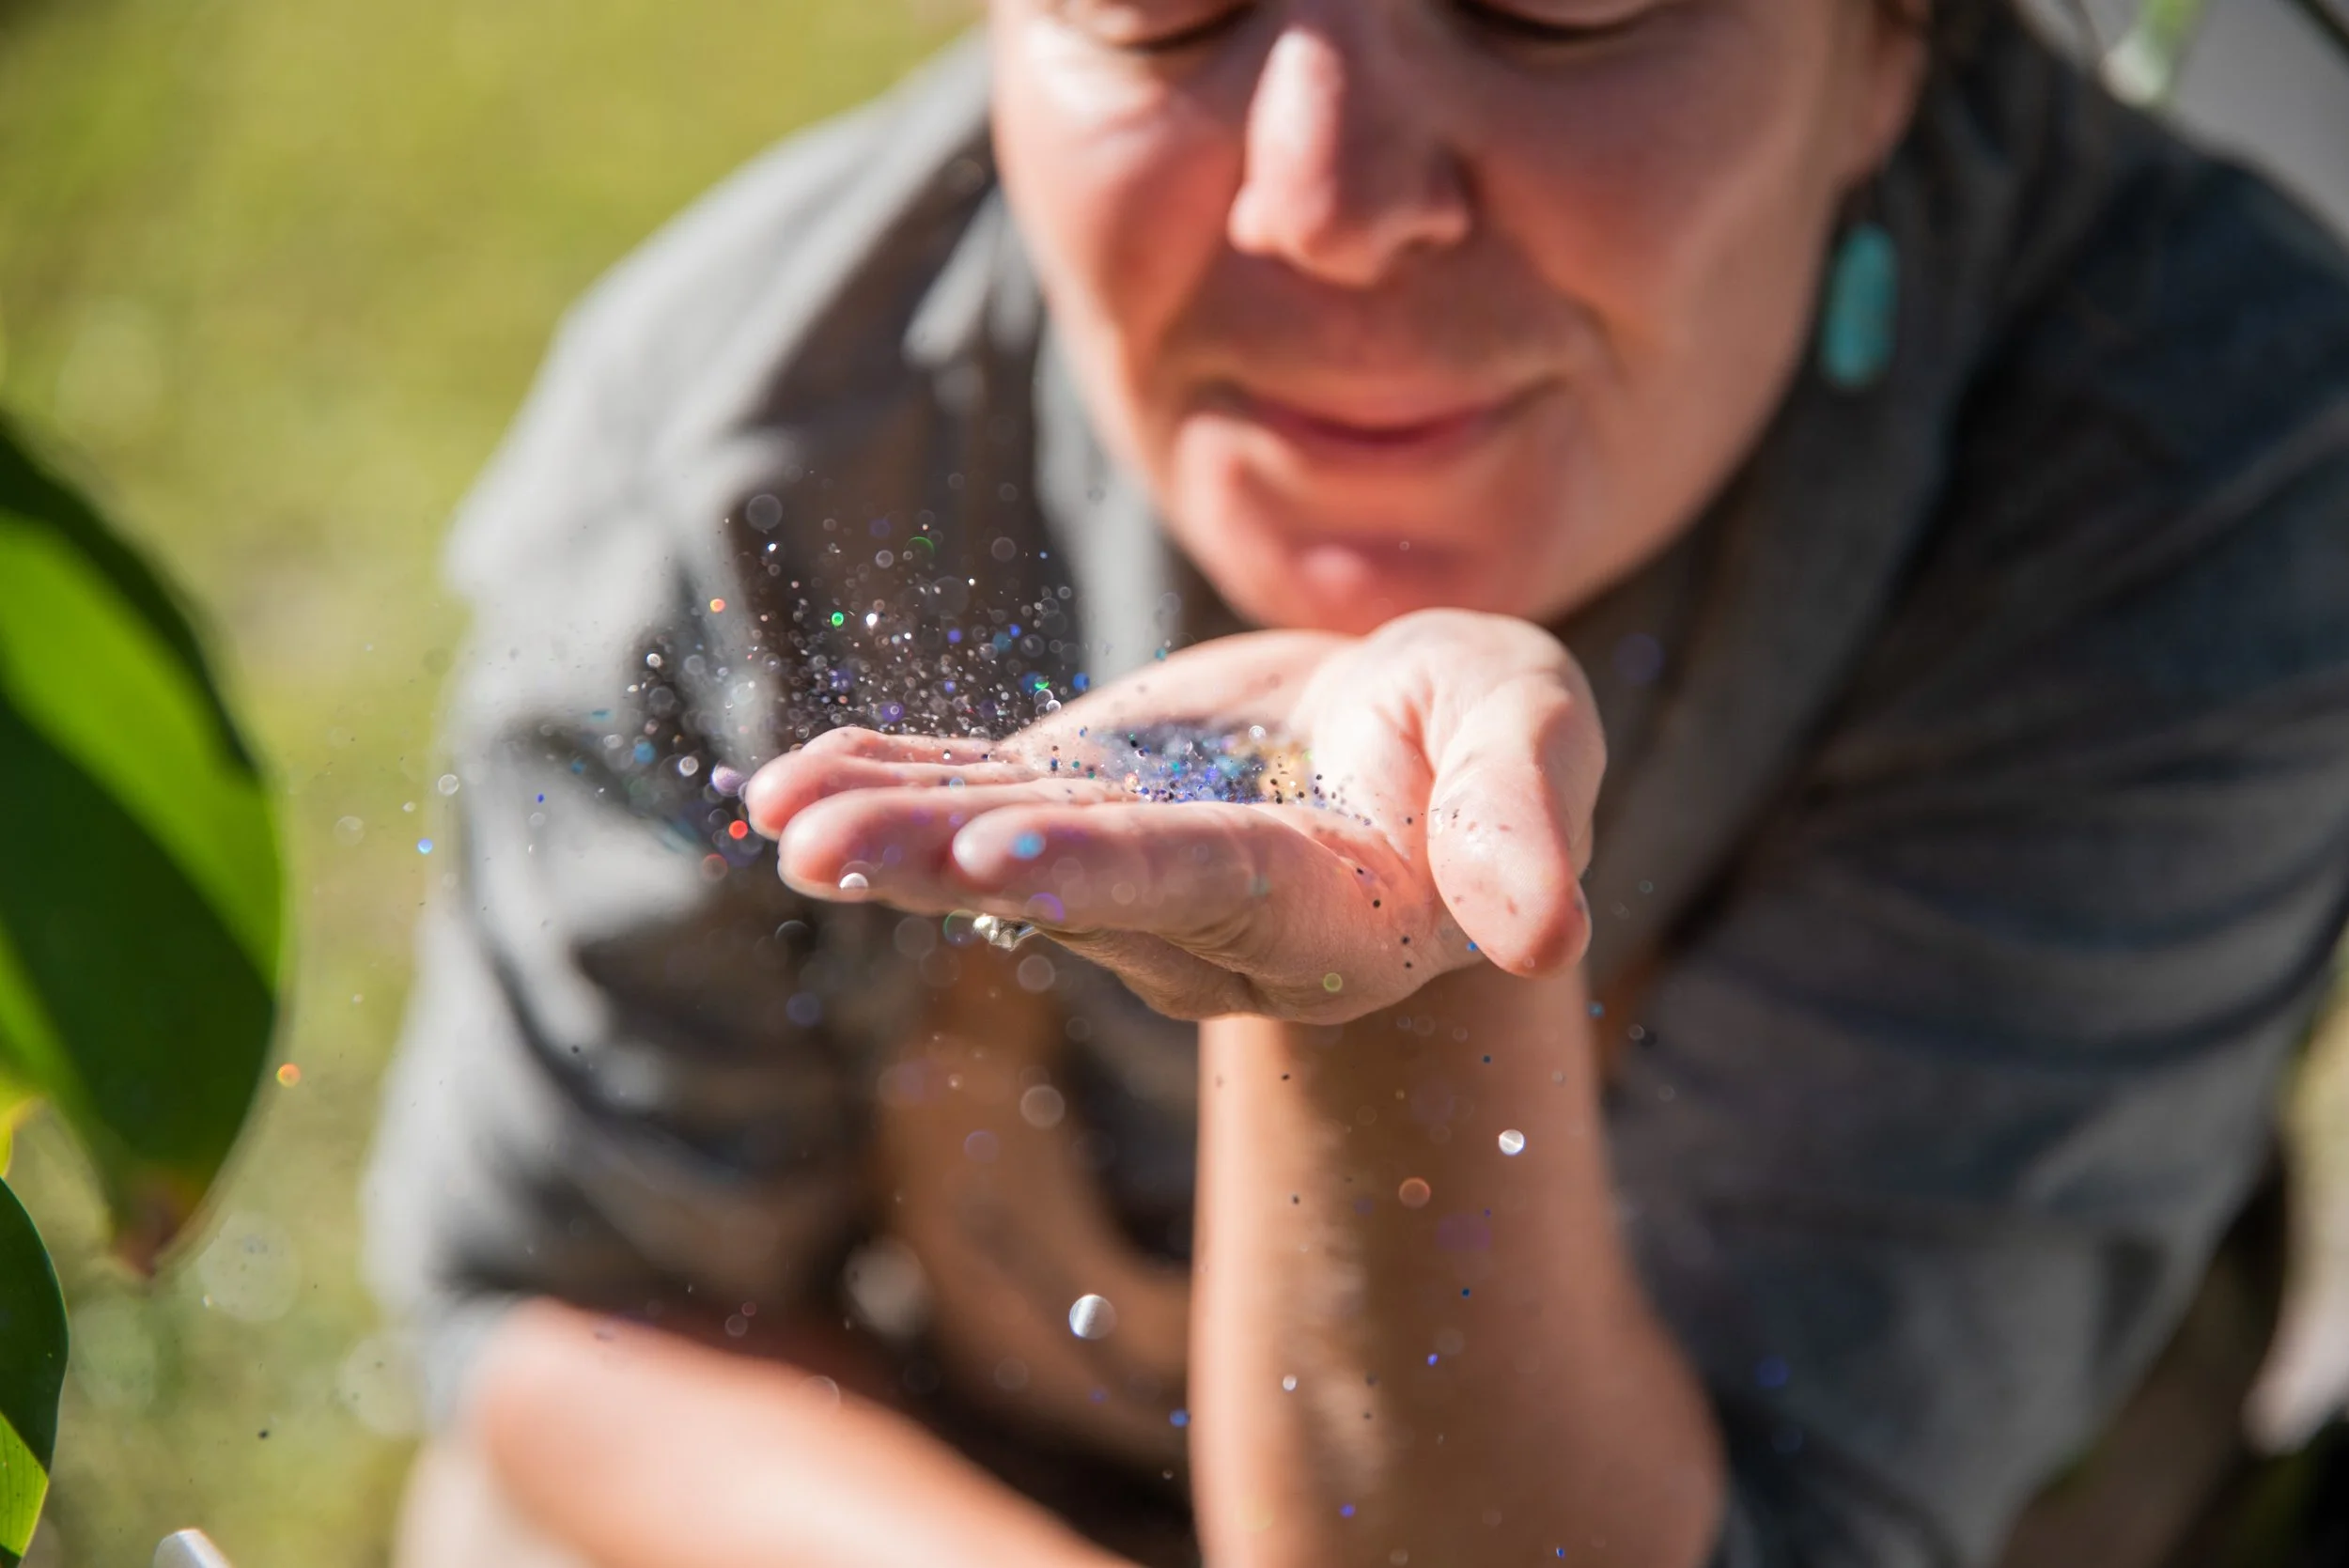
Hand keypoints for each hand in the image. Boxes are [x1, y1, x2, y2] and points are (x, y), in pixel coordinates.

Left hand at [744, 609, 1604, 1020]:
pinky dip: (885, 782)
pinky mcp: (1077, 803)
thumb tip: (1550, 937)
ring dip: (888, 830)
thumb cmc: (1484, 733)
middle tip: (828, 853)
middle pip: (1072, 882)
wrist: (1404, 738)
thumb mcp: (1532, 734)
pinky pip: (972, 797)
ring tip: (779, 816)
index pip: (1210, 885)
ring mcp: (1126, 859)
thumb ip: (1526, 818)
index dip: (1113, 870)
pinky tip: (782, 785)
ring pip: (999, 847)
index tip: (1005, 861)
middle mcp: (1206, 912)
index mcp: (1325, 906)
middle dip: (948, 863)